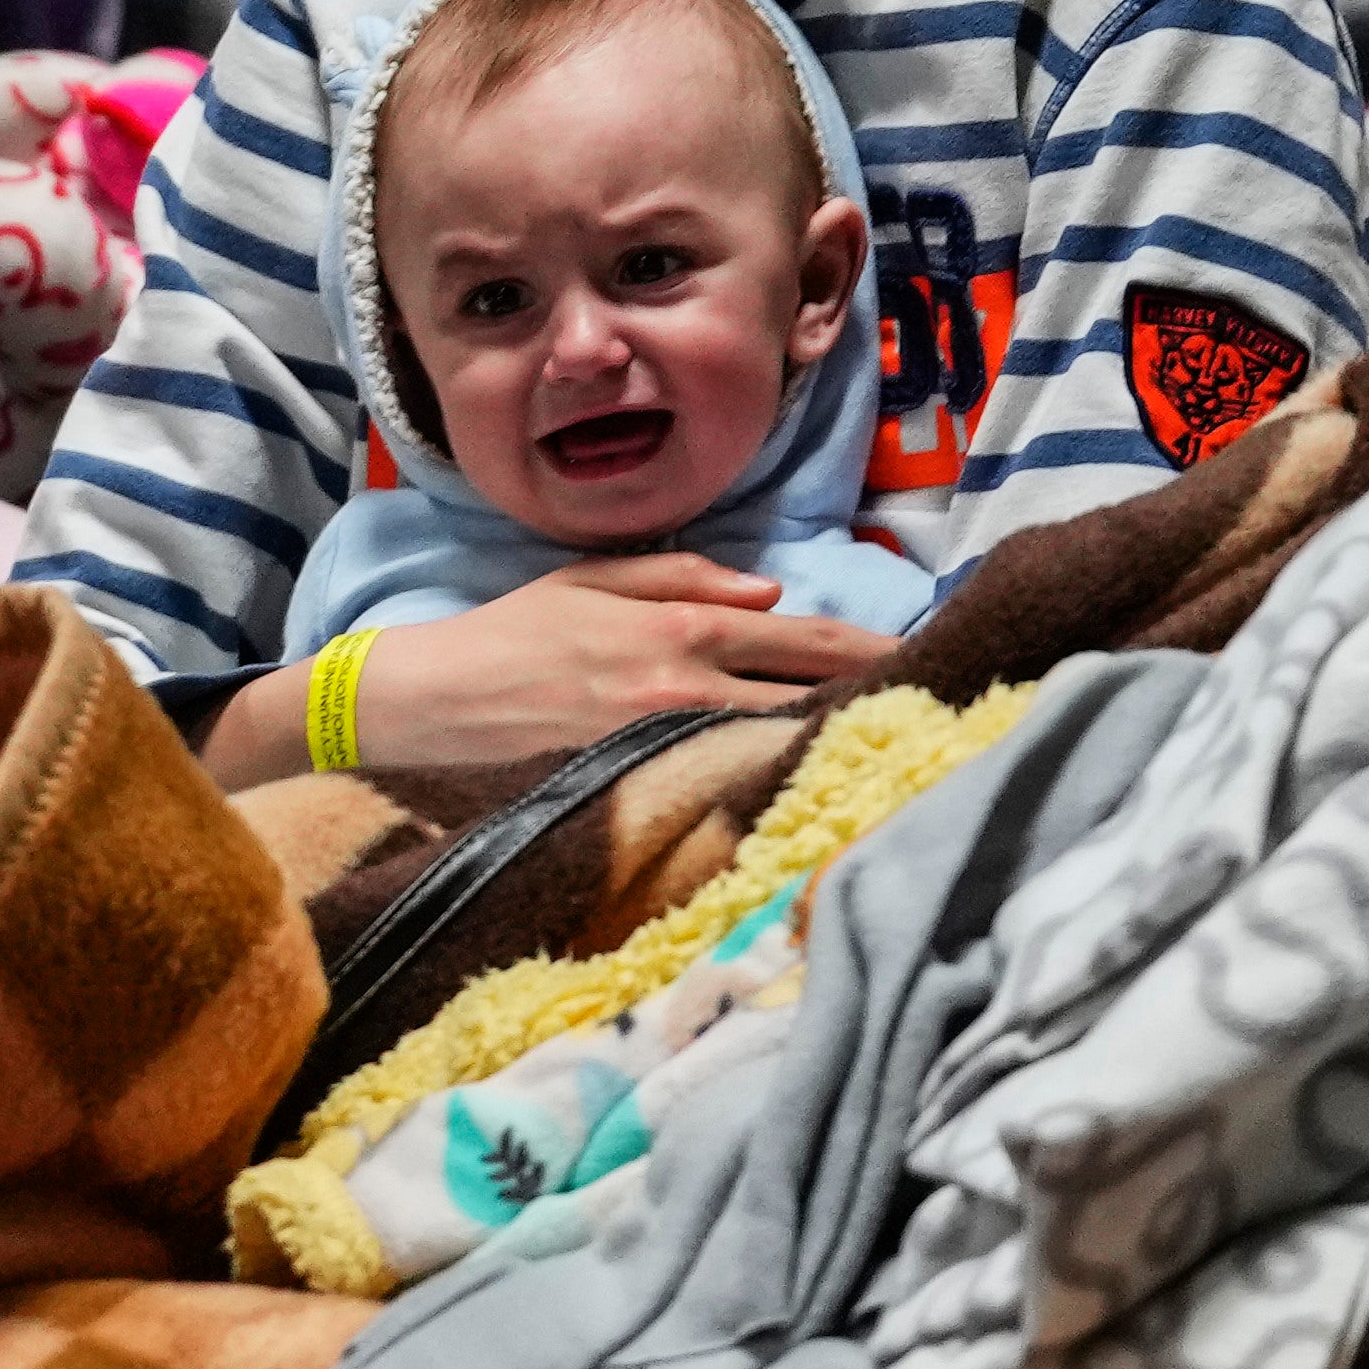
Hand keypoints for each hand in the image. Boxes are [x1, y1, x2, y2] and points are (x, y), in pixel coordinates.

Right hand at [206, 556, 885, 783]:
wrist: (429, 704)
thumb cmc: (508, 634)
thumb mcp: (592, 578)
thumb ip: (685, 577)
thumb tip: (771, 591)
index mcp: (682, 631)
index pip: (802, 640)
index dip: (868, 649)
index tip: (923, 654)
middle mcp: (686, 690)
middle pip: (808, 699)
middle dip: (873, 701)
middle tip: (939, 709)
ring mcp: (666, 748)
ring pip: (776, 746)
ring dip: (833, 744)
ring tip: (892, 750)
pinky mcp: (641, 790)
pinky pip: (726, 787)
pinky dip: (771, 783)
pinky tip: (807, 791)